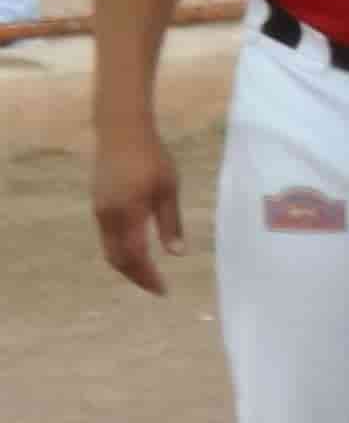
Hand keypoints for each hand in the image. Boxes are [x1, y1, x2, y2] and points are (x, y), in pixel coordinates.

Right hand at [92, 120, 181, 292]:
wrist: (121, 132)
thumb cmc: (152, 158)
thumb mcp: (168, 190)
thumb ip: (170, 223)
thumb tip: (176, 254)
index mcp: (127, 215)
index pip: (135, 257)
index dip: (147, 277)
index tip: (163, 290)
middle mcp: (108, 217)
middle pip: (117, 259)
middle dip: (136, 277)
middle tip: (156, 288)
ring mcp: (100, 211)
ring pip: (109, 249)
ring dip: (127, 266)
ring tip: (148, 275)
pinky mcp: (98, 204)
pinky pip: (107, 238)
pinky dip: (121, 251)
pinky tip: (137, 252)